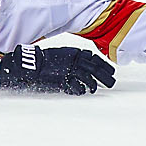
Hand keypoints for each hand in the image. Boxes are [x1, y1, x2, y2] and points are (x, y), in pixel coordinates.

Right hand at [0, 45, 115, 94]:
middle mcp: (75, 61)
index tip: (112, 71)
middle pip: (95, 69)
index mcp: (76, 52)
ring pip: (88, 79)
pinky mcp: (64, 81)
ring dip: (93, 85)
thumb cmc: (47, 59)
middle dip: (105, 77)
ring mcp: (70, 71)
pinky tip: (82, 92)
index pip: (95, 58)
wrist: (33, 65)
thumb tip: (86, 59)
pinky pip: (77, 87)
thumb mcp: (63, 54)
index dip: (105, 65)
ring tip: (94, 89)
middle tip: (112, 83)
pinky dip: (80, 90)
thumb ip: (75, 56)